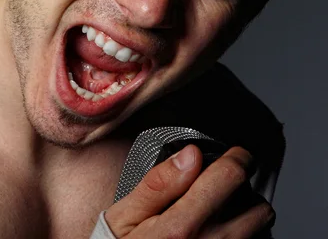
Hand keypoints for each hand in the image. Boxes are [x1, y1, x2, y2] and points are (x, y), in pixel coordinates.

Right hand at [104, 145, 275, 237]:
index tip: (233, 155)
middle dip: (241, 192)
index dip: (236, 158)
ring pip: (260, 229)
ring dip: (244, 217)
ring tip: (215, 216)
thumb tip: (190, 155)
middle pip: (257, 207)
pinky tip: (214, 234)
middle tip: (217, 190)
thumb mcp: (124, 216)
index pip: (230, 178)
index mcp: (180, 228)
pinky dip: (241, 236)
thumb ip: (157, 184)